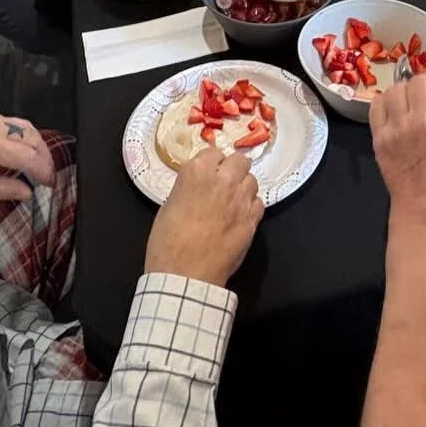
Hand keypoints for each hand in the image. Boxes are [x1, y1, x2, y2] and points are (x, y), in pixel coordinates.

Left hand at [0, 114, 53, 200]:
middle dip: (46, 160)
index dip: (44, 171)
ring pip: (30, 130)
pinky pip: (20, 125)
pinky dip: (31, 138)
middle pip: (33, 141)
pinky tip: (31, 152)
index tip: (50, 183)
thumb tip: (26, 192)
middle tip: (49, 177)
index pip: (28, 157)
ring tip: (42, 166)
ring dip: (40, 148)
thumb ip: (1, 189)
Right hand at [145, 146, 263, 285]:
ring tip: (233, 201)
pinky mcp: (252, 220)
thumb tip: (195, 189)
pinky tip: (240, 217)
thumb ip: (187, 190)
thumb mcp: (168, 206)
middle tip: (224, 183)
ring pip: (252, 180)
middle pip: (239, 161)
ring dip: (243, 187)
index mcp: (197, 172)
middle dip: (233, 169)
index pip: (213, 152)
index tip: (208, 172)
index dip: (211, 163)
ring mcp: (241, 199)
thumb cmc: (167, 243)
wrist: (185, 274)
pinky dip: (251, 207)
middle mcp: (223, 180)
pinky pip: (259, 203)